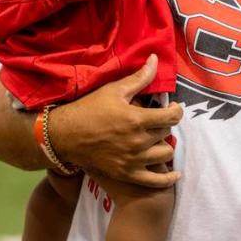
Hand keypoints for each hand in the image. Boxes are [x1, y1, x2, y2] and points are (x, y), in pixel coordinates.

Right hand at [48, 56, 182, 187]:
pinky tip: (175, 174)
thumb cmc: (89, 109)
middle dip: (164, 125)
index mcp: (137, 120)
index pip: (172, 117)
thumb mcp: (114, 90)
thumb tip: (155, 59)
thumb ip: (139, 78)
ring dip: (164, 145)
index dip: (176, 111)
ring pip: (165, 154)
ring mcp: (132, 160)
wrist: (64, 136)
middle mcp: (138, 142)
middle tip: (157, 121)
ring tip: (157, 139)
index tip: (171, 108)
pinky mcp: (126, 174)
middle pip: (167, 134)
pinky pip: (154, 181)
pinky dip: (167, 179)